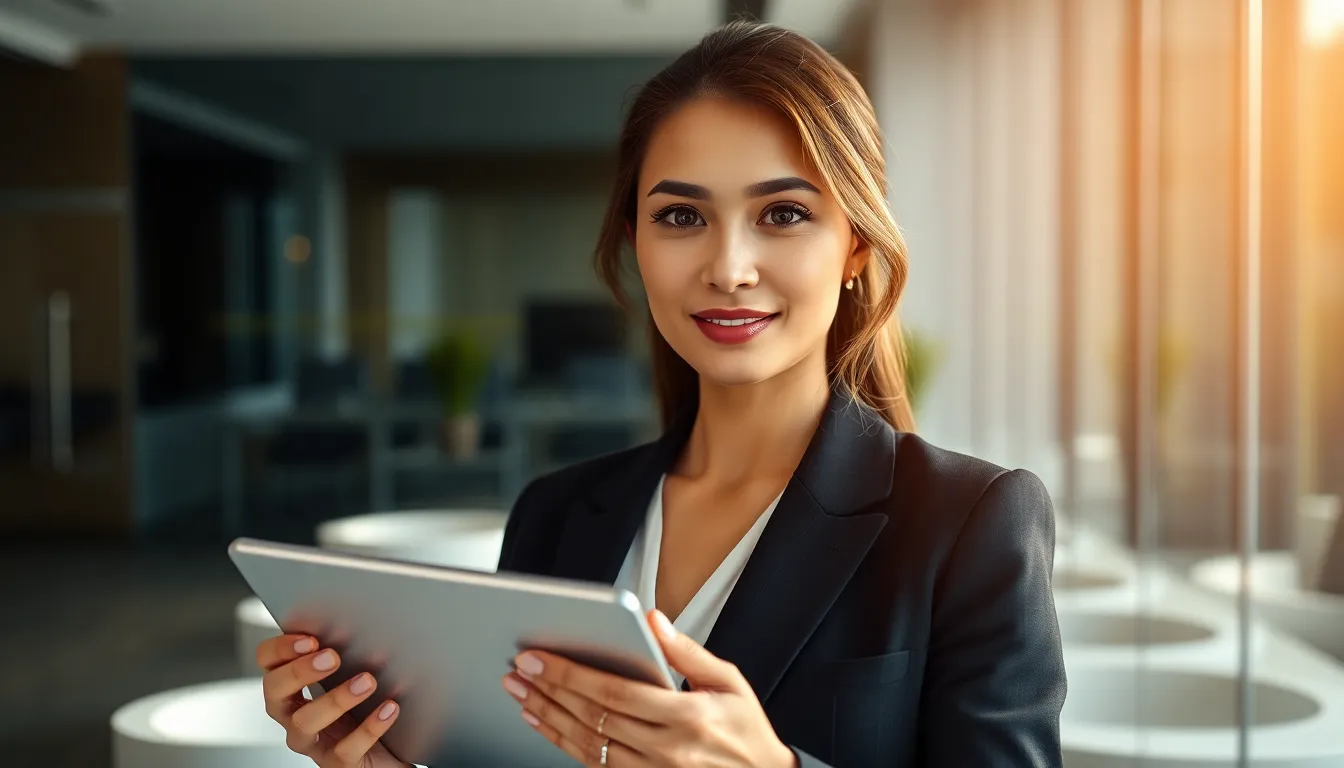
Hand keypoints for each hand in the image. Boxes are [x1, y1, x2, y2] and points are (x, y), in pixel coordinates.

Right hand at [256, 634, 410, 767]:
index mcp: (293, 687)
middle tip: (332, 657)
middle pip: (274, 691)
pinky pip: (345, 750)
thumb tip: (358, 620)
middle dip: (300, 671)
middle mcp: (294, 714)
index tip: (309, 638)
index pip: (267, 661)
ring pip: (304, 722)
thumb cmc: (367, 708)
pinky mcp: (337, 764)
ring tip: (367, 681)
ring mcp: (313, 742)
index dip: (280, 649)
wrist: (393, 753)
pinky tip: (388, 708)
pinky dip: (369, 727)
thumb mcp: (352, 676)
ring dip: (335, 698)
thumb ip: (346, 652)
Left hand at [502, 610, 796, 767]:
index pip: (614, 693)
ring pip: (587, 745)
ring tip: (521, 696)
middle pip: (593, 718)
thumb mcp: (729, 681)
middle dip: (549, 692)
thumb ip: (687, 652)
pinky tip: (546, 725)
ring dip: (548, 719)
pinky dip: (565, 744)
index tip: (539, 658)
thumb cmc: (746, 729)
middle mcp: (666, 749)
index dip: (571, 675)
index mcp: (687, 716)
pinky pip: (595, 765)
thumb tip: (653, 620)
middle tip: (518, 670)